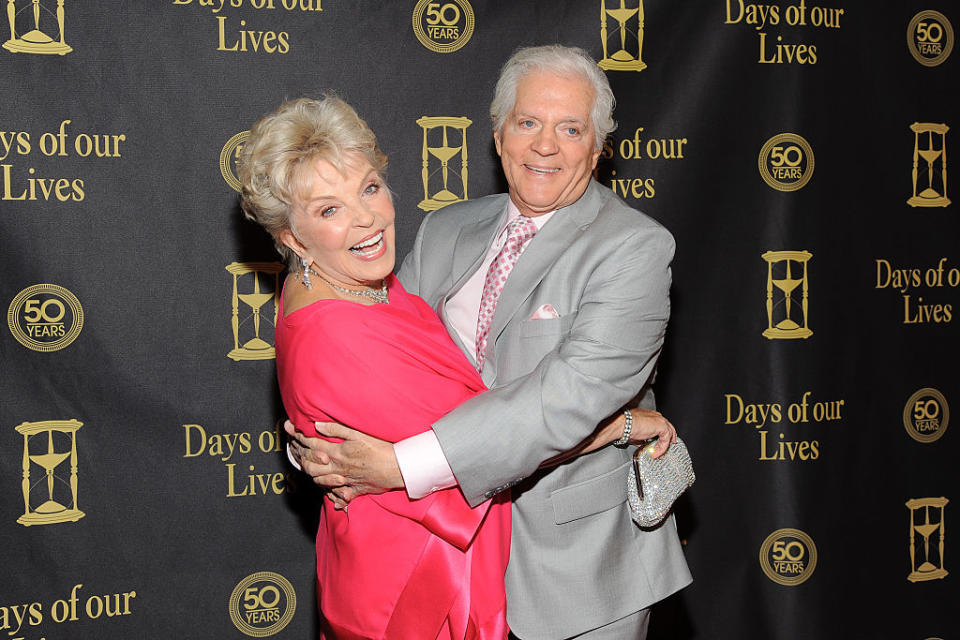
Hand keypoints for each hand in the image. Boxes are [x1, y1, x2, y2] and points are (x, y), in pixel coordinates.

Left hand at [284, 420, 403, 500]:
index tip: (288, 427)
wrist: (397, 468)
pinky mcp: (354, 490)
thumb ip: (336, 430)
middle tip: (294, 448)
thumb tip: (317, 425)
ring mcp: (345, 481)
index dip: (298, 435)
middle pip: (310, 465)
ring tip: (307, 465)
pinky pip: (338, 496)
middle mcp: (338, 468)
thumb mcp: (358, 434)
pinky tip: (329, 492)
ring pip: (320, 480)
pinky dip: (332, 495)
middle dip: (299, 456)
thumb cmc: (380, 448)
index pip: (312, 444)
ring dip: (312, 473)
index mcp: (338, 453)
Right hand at [623, 408, 676, 457]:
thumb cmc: (625, 426)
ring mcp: (660, 421)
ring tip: (660, 454)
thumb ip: (641, 439)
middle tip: (665, 450)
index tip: (659, 444)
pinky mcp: (662, 426)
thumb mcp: (635, 433)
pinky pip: (666, 440)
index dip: (661, 436)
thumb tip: (642, 444)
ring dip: (664, 446)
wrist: (624, 424)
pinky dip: (662, 448)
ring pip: (669, 434)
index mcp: (650, 416)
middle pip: (668, 428)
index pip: (660, 426)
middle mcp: (656, 416)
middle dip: (668, 440)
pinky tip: (656, 453)